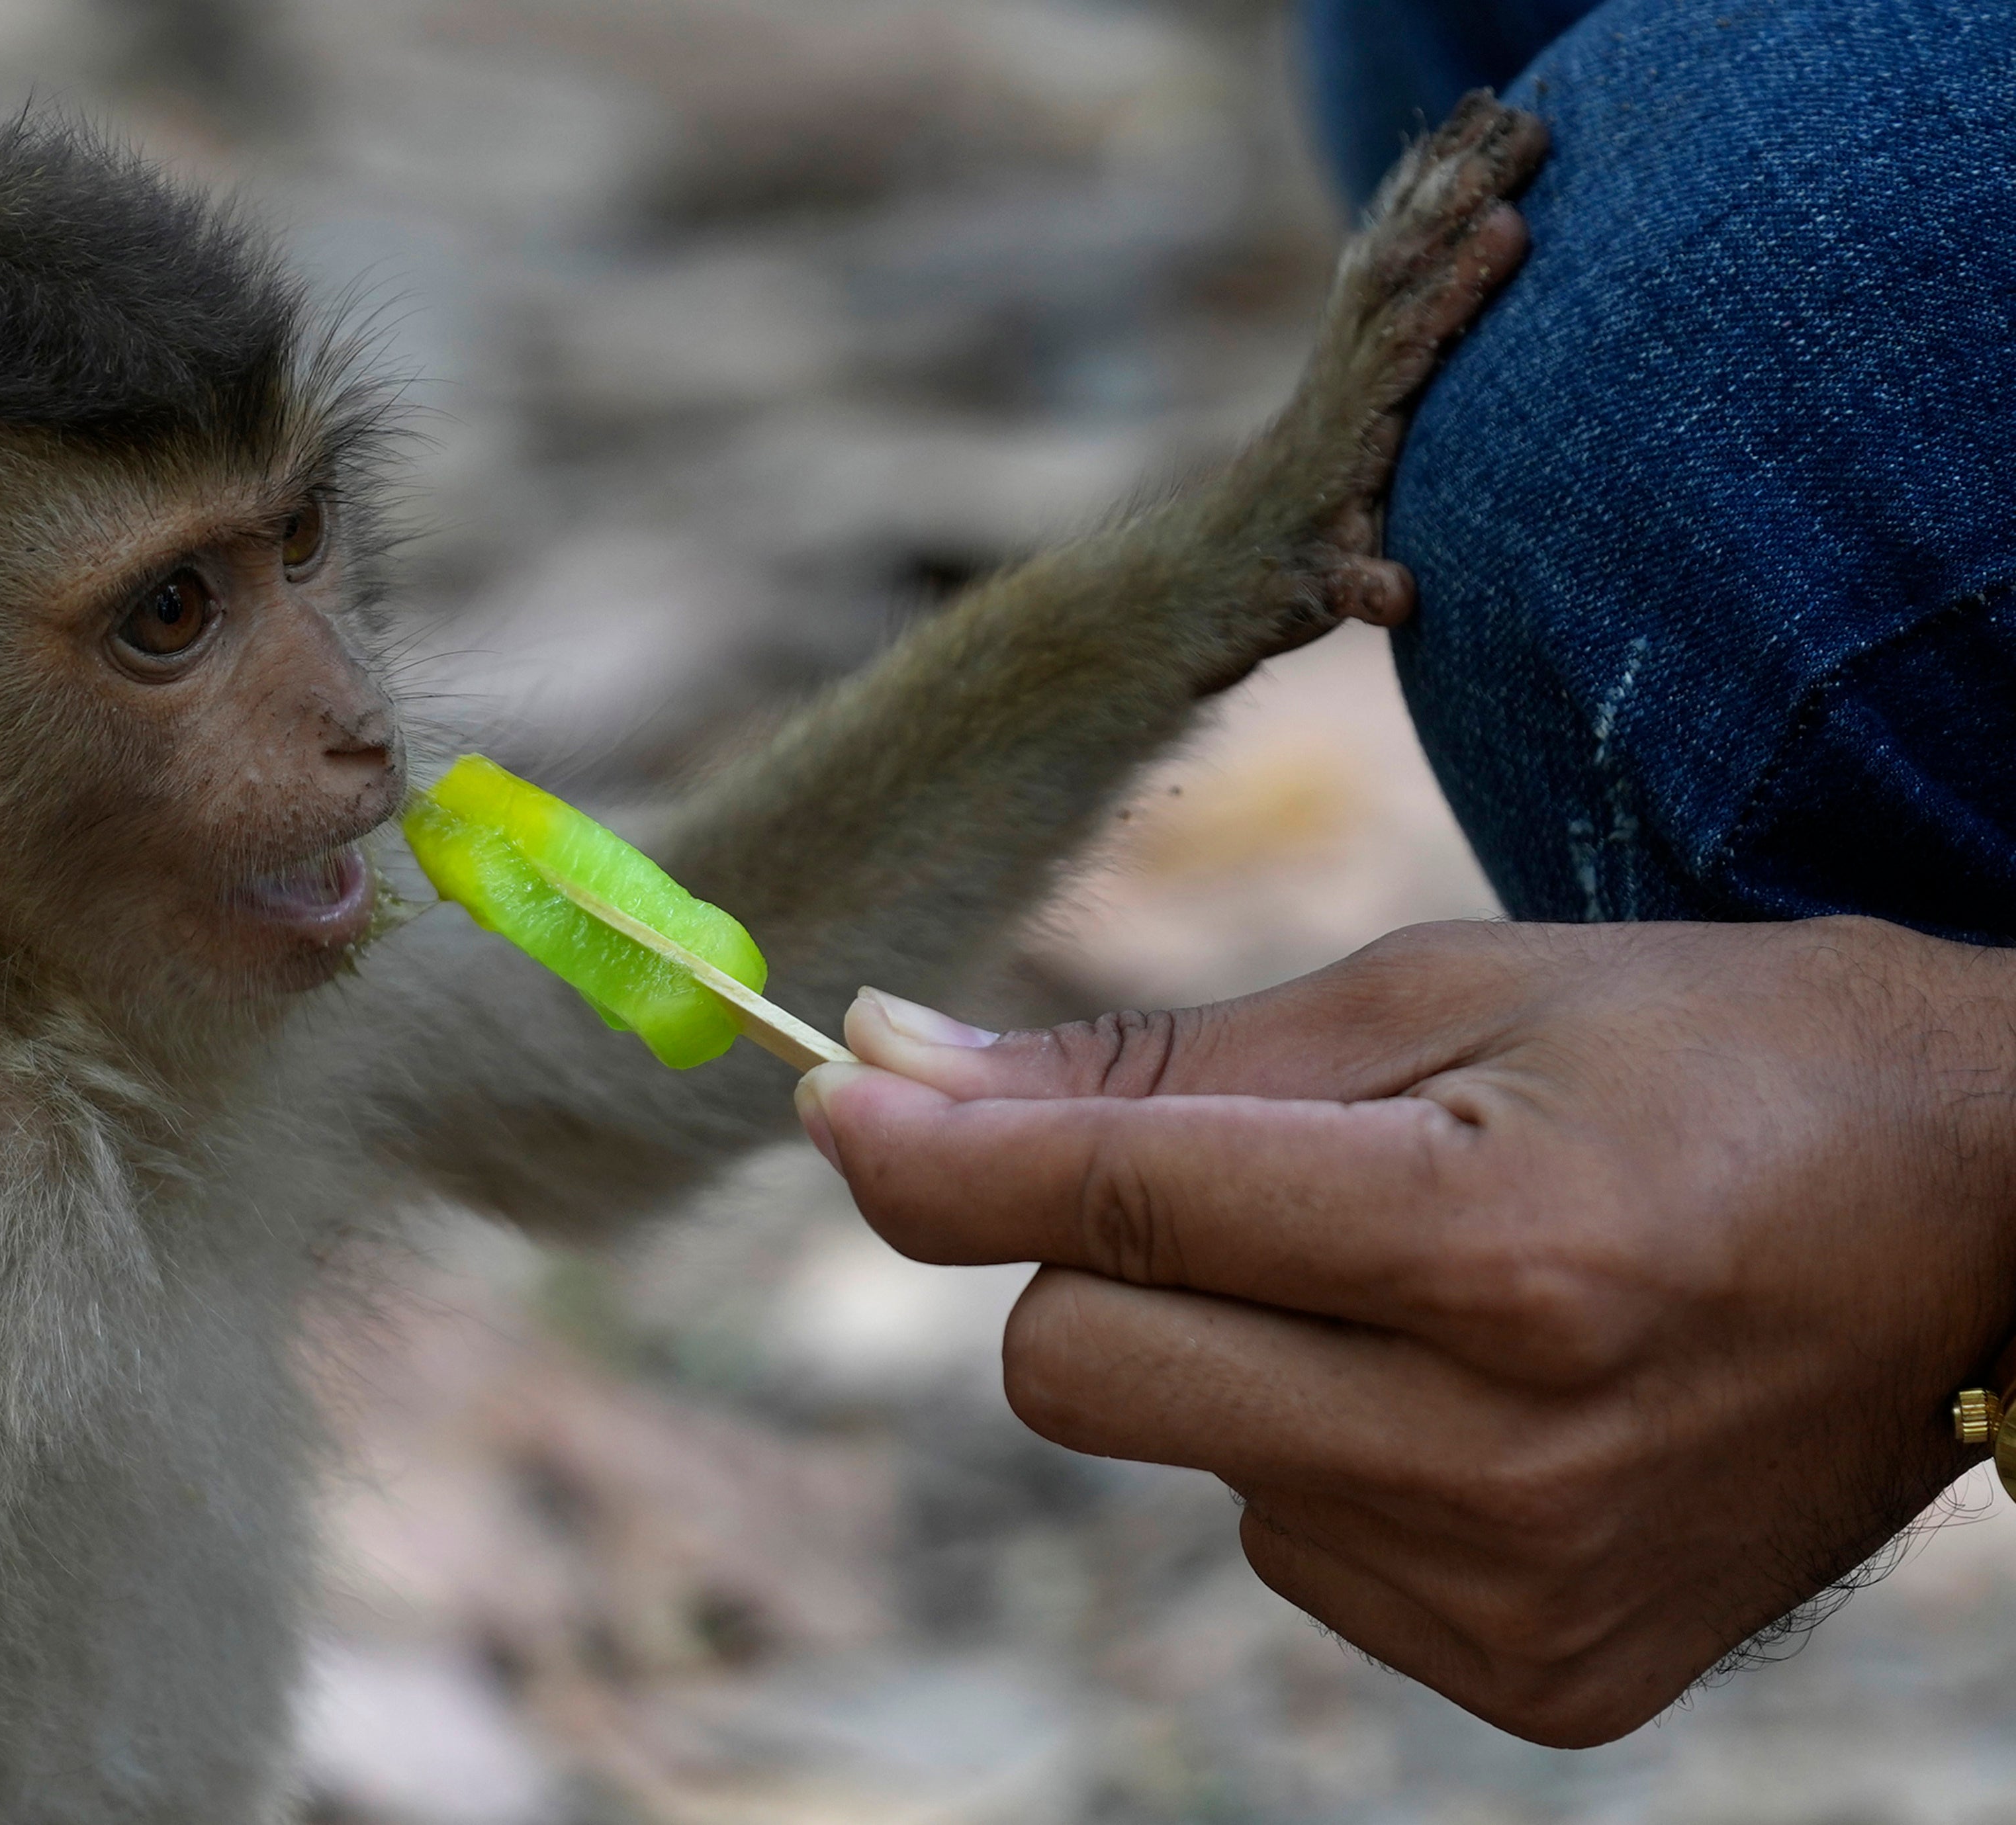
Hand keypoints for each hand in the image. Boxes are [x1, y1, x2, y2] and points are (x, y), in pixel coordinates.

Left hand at [794, 918, 2015, 1745]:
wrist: (1986, 1227)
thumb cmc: (1705, 1060)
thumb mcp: (1443, 995)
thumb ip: (1150, 1066)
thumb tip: (886, 1071)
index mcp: (1497, 1248)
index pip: (1117, 1205)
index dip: (934, 1151)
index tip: (827, 1092)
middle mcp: (1504, 1454)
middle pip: (1075, 1370)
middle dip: (1093, 1257)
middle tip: (1260, 1185)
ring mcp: (1519, 1594)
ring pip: (1171, 1453)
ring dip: (1236, 1352)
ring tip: (1438, 1284)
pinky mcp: (1536, 1682)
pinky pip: (1281, 1547)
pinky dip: (1326, 1455)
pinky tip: (1477, 1396)